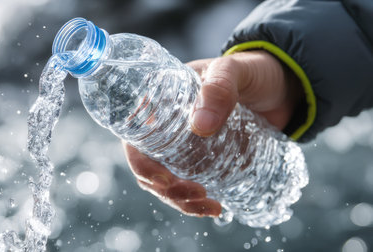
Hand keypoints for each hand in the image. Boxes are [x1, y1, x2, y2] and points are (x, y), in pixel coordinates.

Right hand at [123, 50, 302, 216]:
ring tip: (211, 206)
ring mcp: (186, 145)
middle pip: (149, 166)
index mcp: (162, 102)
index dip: (140, 163)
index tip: (165, 180)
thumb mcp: (235, 70)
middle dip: (166, 189)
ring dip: (181, 201)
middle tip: (198, 194)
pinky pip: (190, 184)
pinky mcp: (206, 160)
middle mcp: (168, 126)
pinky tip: (217, 207)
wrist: (282, 87)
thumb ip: (220, 87)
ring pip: (168, 182)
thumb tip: (200, 127)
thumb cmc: (254, 70)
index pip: (135, 136)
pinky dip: (197, 202)